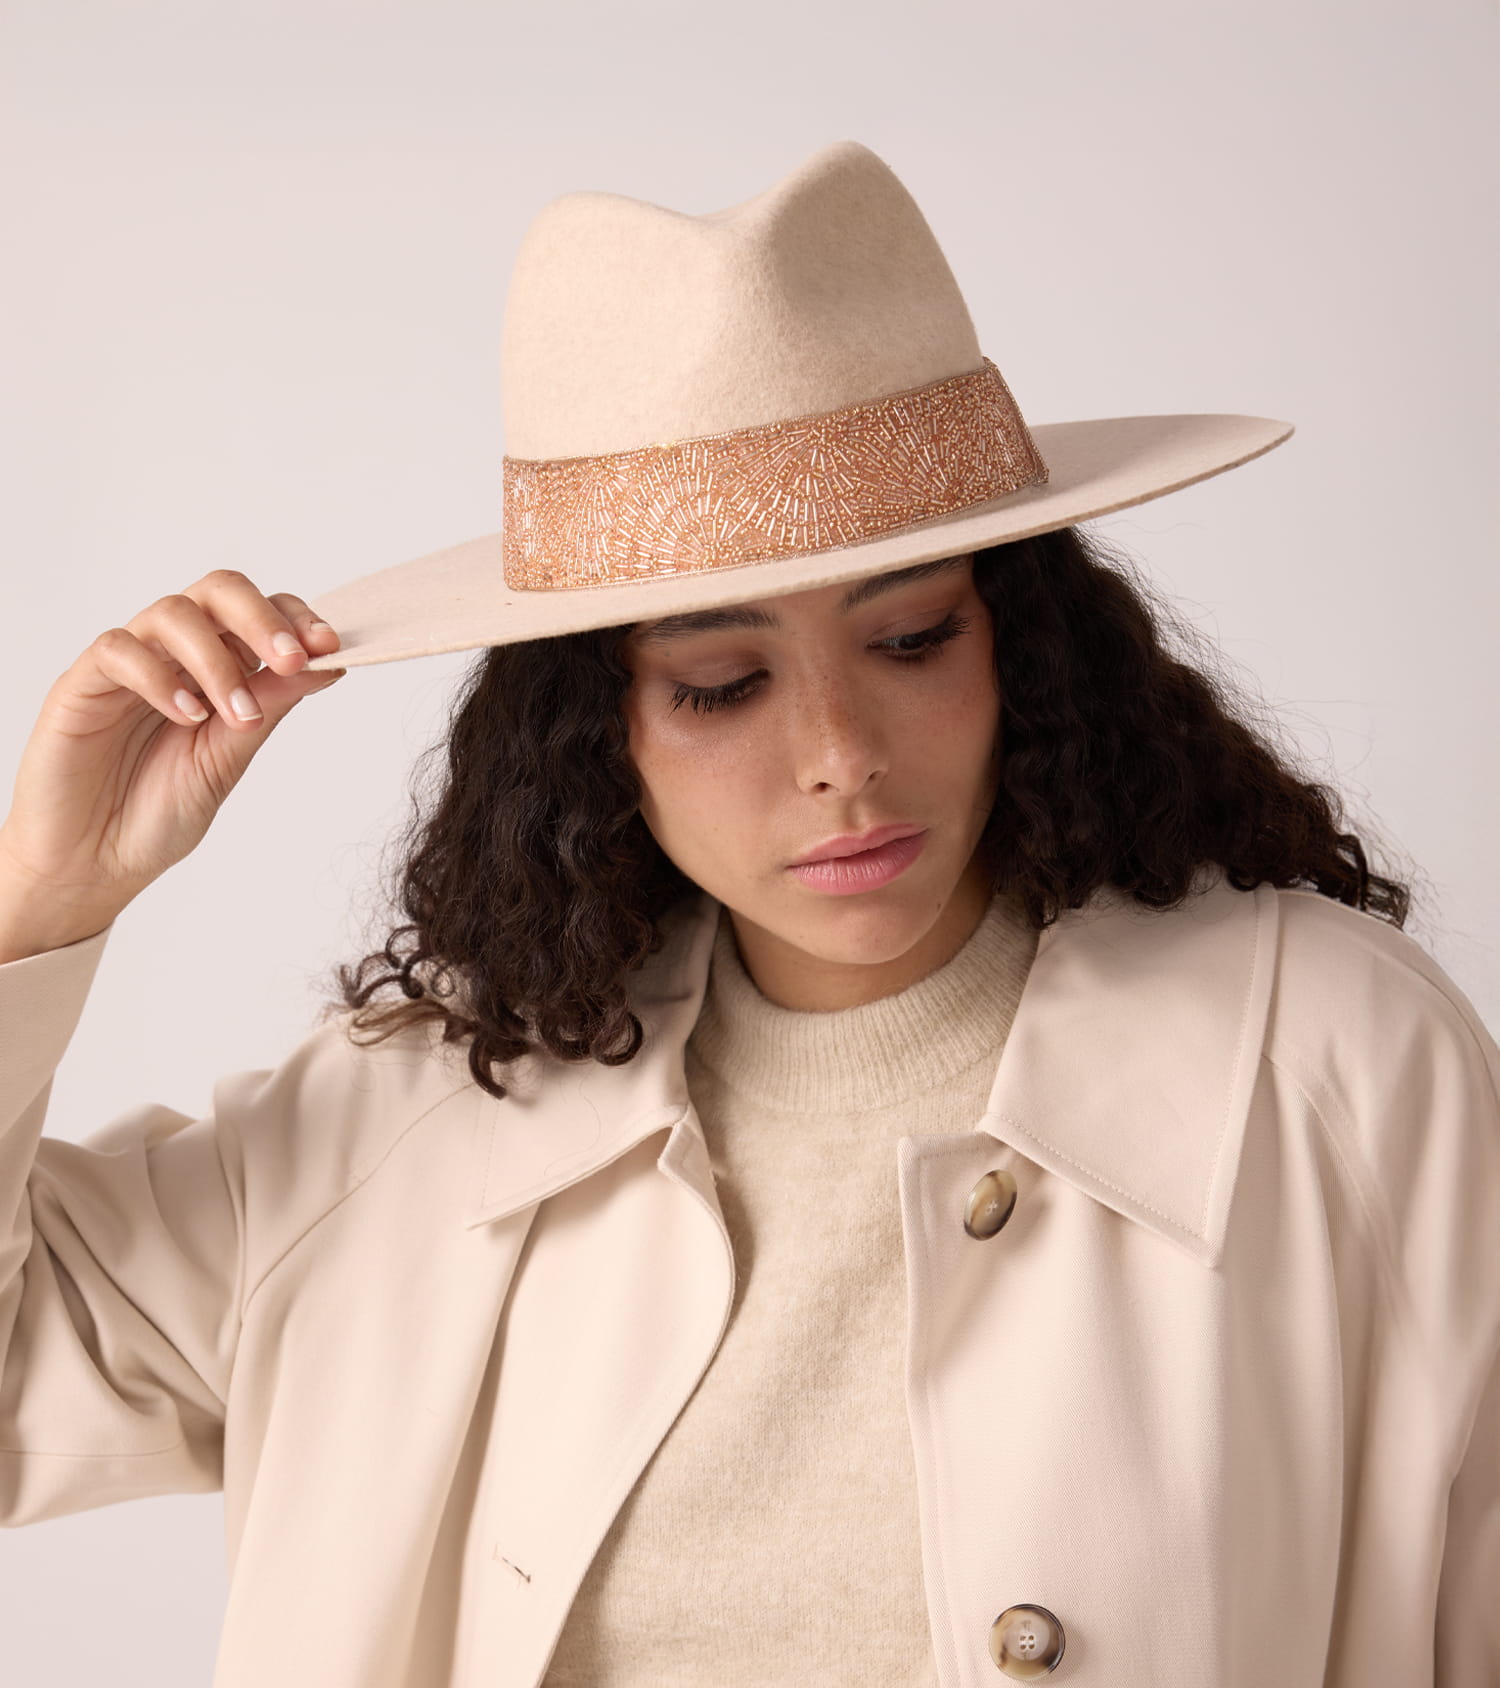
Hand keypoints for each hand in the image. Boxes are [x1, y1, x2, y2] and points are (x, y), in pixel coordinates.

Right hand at [0, 569, 345, 951]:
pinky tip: (188, 716)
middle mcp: (174, 655)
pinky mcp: (83, 683)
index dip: (294, 619)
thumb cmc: (158, 812)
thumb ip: (271, 704)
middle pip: (218, 593)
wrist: (95, 862)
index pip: (257, 615)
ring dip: (217, 660)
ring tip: (238, 715)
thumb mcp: (231, 757)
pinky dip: (160, 677)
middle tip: (292, 658)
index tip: (328, 646)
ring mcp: (129, 665)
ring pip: (173, 613)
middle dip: (263, 619)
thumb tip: (326, 662)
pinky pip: (119, 650)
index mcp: (216, 668)